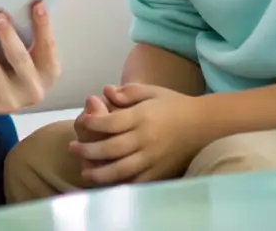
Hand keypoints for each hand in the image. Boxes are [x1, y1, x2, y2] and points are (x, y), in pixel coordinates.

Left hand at [0, 1, 60, 114]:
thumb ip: (32, 34)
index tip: (38, 4)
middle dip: (7, 36)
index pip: (47, 46)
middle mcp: (33, 89)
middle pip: (19, 59)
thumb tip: (25, 0)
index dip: (43, 26)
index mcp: (48, 72)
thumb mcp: (36, 53)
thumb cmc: (25, 65)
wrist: (16, 99)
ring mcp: (11, 100)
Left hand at [69, 83, 202, 184]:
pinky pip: (137, 183)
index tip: (81, 122)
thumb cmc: (174, 105)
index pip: (111, 122)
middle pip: (111, 148)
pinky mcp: (160, 173)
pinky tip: (108, 184)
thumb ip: (128, 92)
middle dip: (88, 150)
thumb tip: (105, 91)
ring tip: (84, 171)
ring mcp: (153, 159)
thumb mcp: (151, 91)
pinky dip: (121, 185)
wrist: (203, 125)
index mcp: (142, 117)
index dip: (93, 123)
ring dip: (99, 172)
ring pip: (121, 169)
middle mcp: (146, 139)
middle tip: (72, 148)